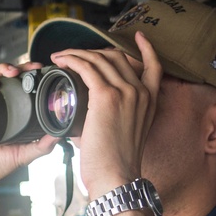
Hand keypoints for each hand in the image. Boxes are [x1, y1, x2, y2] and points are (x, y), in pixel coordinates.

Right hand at [0, 63, 57, 191]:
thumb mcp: (24, 154)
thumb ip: (42, 145)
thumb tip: (60, 134)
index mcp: (7, 112)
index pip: (19, 86)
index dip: (30, 75)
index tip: (41, 71)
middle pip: (5, 76)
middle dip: (19, 66)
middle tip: (30, 68)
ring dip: (1, 68)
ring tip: (12, 73)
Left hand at [50, 31, 162, 198]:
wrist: (117, 178)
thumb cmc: (116, 165)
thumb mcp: (126, 135)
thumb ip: (116, 118)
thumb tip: (87, 115)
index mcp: (150, 102)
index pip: (154, 66)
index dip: (147, 49)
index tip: (140, 37)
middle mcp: (141, 93)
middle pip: (118, 58)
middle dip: (94, 52)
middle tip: (74, 56)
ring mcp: (126, 92)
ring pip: (100, 59)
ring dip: (77, 53)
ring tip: (61, 57)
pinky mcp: (106, 97)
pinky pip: (86, 67)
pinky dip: (72, 60)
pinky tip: (62, 60)